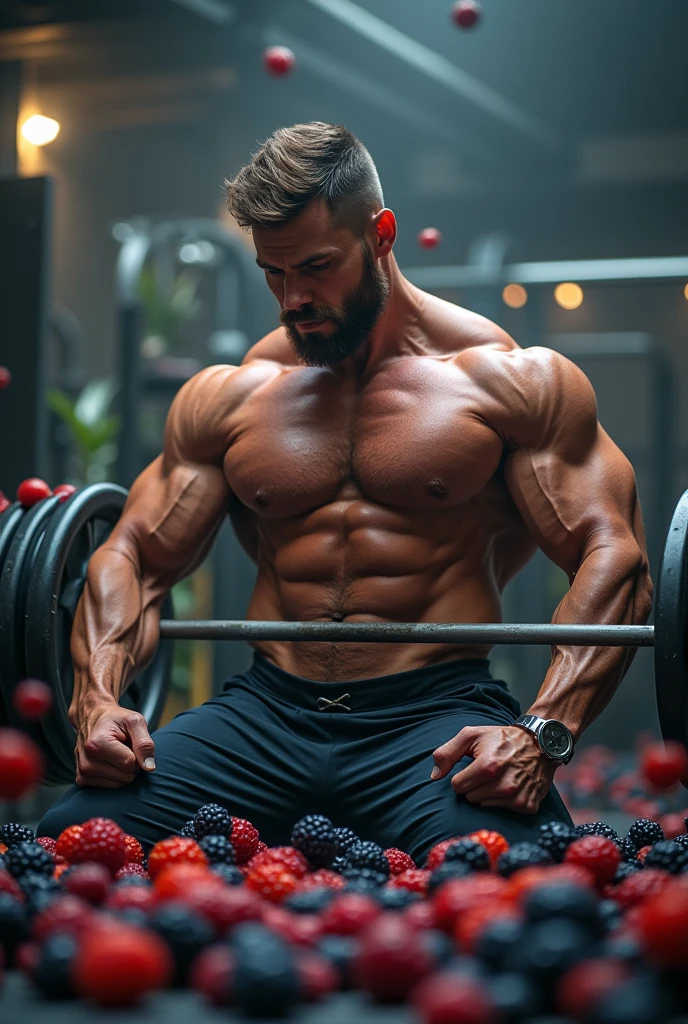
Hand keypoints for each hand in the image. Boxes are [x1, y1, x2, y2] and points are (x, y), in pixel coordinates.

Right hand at [71, 701, 155, 788]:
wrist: (92, 718)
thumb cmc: (115, 719)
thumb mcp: (134, 721)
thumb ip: (144, 743)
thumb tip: (149, 767)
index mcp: (97, 744)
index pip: (131, 764)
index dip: (138, 754)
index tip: (131, 742)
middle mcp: (87, 761)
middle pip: (126, 777)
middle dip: (131, 764)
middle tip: (124, 748)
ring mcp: (82, 773)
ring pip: (119, 784)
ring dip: (122, 770)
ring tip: (116, 753)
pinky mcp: (82, 780)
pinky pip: (110, 787)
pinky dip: (113, 776)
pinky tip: (108, 762)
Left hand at [431, 724, 556, 813]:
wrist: (540, 742)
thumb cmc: (501, 738)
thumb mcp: (471, 735)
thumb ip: (447, 753)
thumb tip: (434, 775)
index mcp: (487, 767)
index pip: (457, 787)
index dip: (462, 776)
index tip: (473, 768)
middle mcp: (503, 785)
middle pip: (471, 798)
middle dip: (475, 785)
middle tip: (488, 771)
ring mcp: (517, 798)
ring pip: (485, 805)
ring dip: (488, 793)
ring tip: (500, 777)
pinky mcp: (527, 806)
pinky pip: (503, 811)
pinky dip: (505, 800)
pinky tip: (512, 785)